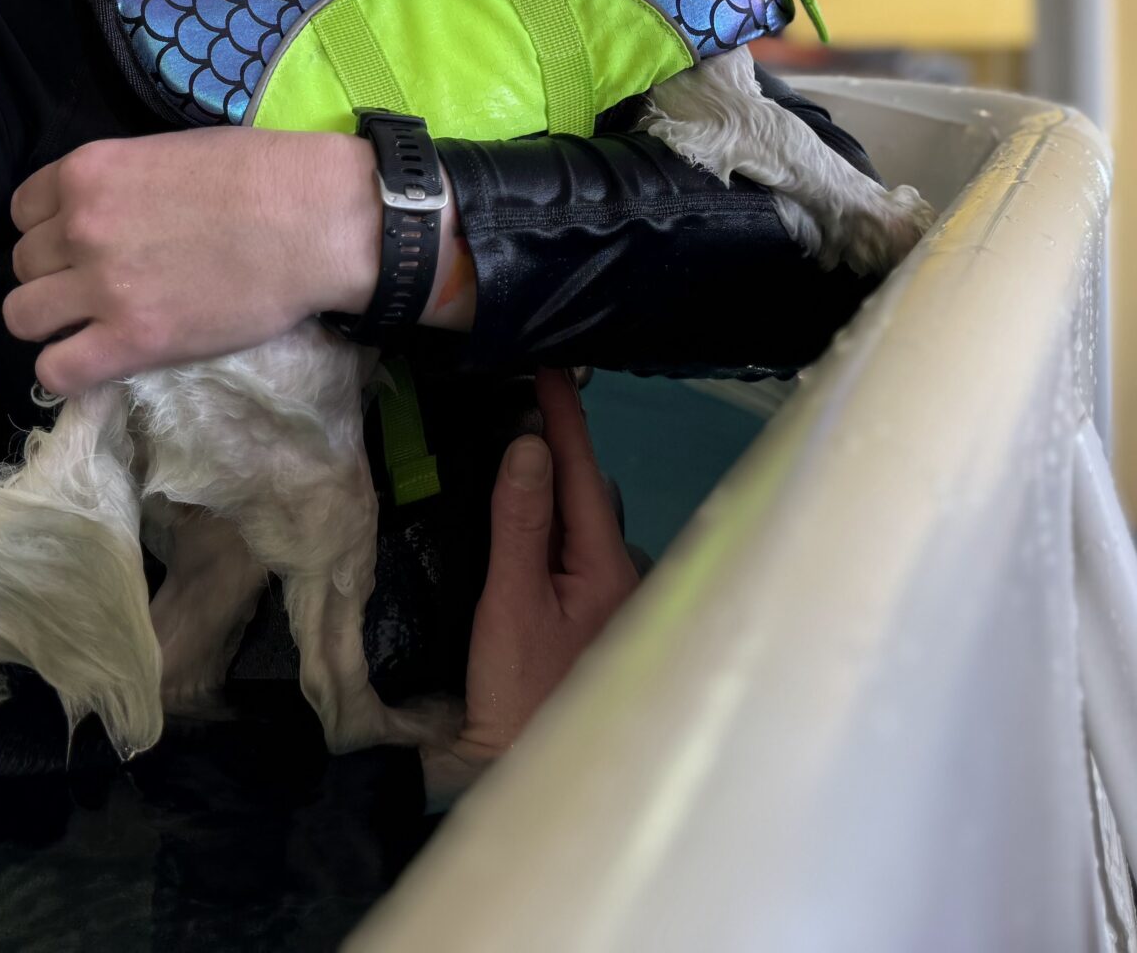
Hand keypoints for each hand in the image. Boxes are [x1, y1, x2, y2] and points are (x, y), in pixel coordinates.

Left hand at [4, 129, 379, 393]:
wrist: (314, 219)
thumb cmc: (259, 173)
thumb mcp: (167, 153)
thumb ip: (119, 182)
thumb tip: (106, 209)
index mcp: (88, 172)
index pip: (23, 211)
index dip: (48, 230)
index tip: (77, 245)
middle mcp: (80, 227)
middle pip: (22, 264)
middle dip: (52, 275)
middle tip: (94, 285)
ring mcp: (101, 287)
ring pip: (23, 316)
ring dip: (51, 322)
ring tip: (89, 325)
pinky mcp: (132, 340)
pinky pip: (56, 370)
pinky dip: (65, 370)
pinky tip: (92, 361)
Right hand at [452, 369, 641, 767]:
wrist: (523, 774)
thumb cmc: (521, 694)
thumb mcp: (511, 605)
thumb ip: (520, 524)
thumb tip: (528, 444)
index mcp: (610, 567)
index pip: (585, 472)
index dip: (564, 415)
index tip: (547, 362)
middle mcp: (625, 578)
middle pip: (592, 492)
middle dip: (561, 446)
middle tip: (516, 397)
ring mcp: (613, 602)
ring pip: (587, 522)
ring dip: (557, 486)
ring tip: (515, 447)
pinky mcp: (593, 621)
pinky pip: (577, 549)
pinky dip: (553, 522)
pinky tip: (525, 518)